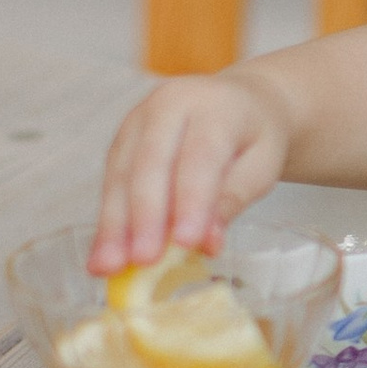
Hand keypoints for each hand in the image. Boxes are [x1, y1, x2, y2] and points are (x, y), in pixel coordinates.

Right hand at [90, 70, 288, 273]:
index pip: (199, 157)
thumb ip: (234, 198)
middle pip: (151, 163)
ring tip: (109, 266)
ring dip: (114, 224)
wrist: (240, 101)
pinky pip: (111, 179)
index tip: (185, 243)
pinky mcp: (122, 138)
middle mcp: (169, 105)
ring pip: (122, 173)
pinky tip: (104, 252)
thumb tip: (206, 242)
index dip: (191, 201)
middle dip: (144, 216)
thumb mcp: (262, 165)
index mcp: (214, 107)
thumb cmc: (254, 137)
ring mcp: (139, 119)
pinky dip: (108, 220)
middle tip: (141, 260)